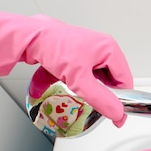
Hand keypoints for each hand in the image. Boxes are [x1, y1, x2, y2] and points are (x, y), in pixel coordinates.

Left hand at [0, 10, 132, 126]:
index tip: (117, 115)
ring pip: (92, 77)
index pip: (124, 79)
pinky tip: (55, 84)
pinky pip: (76, 72)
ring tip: (73, 91)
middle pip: (109, 79)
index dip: (122, 99)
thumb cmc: (54, 47)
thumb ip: (101, 99)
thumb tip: (116, 113)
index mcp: (109, 49)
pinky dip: (67, 81)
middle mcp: (100, 47)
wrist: (26, 35)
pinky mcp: (72, 52)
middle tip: (93, 104)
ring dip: (82, 87)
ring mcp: (85, 49)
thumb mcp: (80, 79)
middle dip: (99, 92)